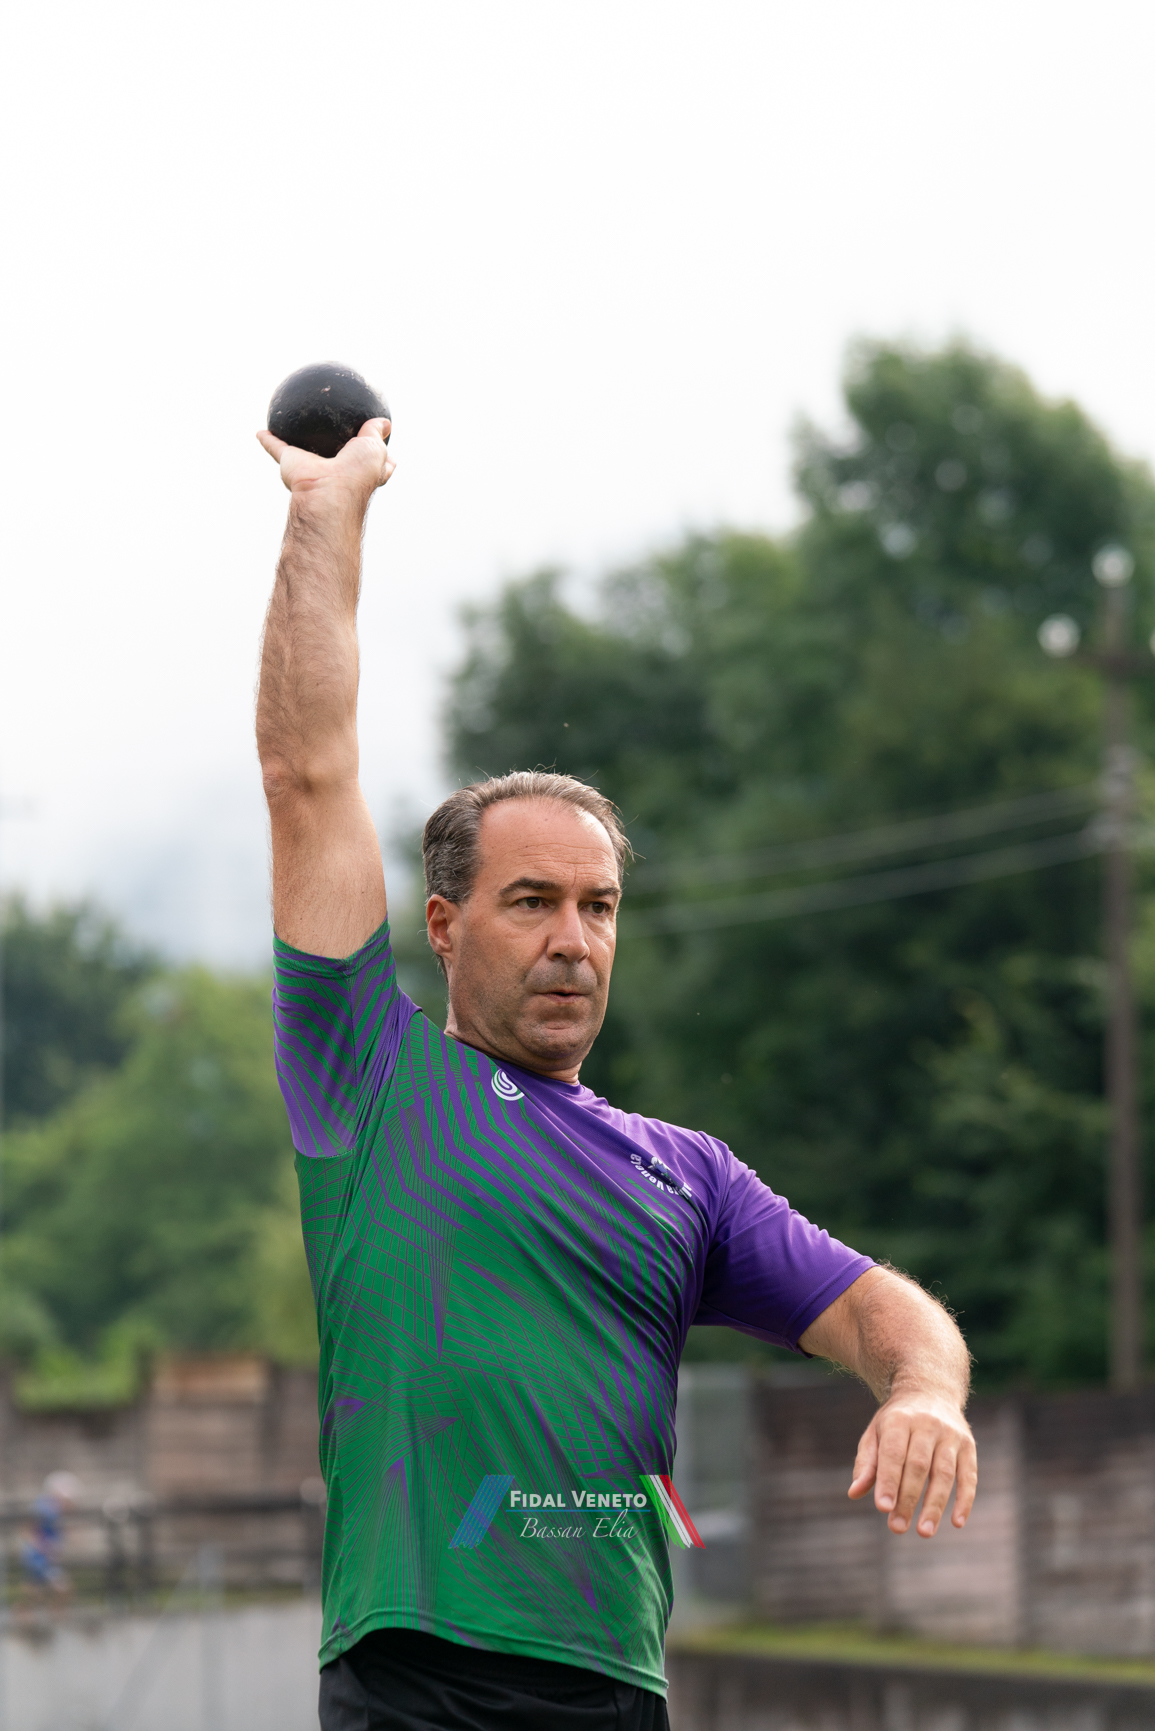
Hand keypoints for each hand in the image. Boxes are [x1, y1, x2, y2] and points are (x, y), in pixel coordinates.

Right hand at [256, 417, 393, 502]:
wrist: (328, 494)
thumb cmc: (356, 475)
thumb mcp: (375, 450)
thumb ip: (376, 434)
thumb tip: (386, 422)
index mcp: (360, 474)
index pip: (374, 465)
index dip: (378, 454)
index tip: (380, 441)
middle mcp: (336, 474)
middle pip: (337, 459)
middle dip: (338, 449)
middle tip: (336, 431)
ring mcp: (312, 470)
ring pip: (302, 453)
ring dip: (296, 444)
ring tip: (292, 426)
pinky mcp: (291, 466)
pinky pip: (277, 449)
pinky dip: (269, 440)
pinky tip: (261, 430)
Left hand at [848, 1389, 976, 1536]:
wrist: (929, 1390)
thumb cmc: (896, 1421)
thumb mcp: (875, 1433)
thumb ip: (866, 1463)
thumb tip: (854, 1492)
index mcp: (898, 1419)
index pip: (893, 1453)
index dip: (888, 1481)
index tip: (883, 1508)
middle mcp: (927, 1424)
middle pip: (918, 1466)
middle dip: (907, 1499)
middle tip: (897, 1527)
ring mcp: (951, 1434)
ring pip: (944, 1473)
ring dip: (934, 1505)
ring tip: (924, 1532)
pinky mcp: (969, 1445)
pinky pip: (969, 1475)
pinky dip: (965, 1499)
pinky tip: (956, 1522)